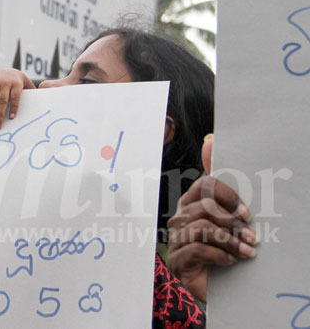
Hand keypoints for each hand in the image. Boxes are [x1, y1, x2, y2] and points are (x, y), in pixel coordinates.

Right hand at [166, 134, 256, 301]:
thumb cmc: (220, 247)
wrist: (217, 285)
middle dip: (231, 221)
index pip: (204, 185)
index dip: (228, 197)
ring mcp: (175, 239)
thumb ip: (219, 182)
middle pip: (204, 206)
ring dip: (230, 241)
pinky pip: (196, 249)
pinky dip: (219, 255)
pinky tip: (230, 261)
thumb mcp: (224, 214)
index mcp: (190, 203)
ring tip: (246, 252)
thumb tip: (210, 140)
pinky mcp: (176, 260)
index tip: (247, 214)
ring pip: (201, 227)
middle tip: (251, 235)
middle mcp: (179, 218)